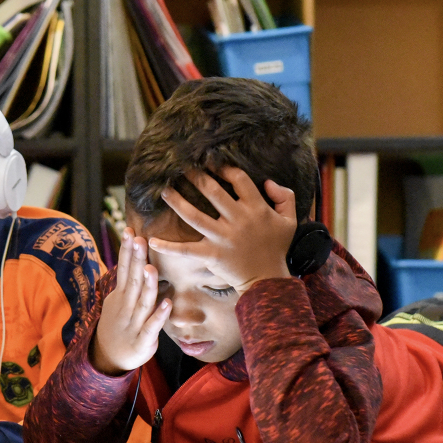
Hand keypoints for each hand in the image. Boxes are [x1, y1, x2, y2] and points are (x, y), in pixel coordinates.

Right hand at [90, 231, 170, 374]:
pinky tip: (167, 303)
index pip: (123, 269)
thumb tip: (134, 257)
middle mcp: (126, 307)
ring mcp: (133, 324)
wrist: (108, 358)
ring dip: (147, 285)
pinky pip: (152, 327)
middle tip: (139, 239)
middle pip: (132, 281)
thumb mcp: (117, 302)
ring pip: (142, 302)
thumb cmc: (118, 325)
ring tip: (151, 268)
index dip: (126, 251)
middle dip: (136, 260)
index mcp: (120, 296)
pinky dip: (159, 316)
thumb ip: (127, 282)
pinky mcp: (143, 341)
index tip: (129, 231)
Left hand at [148, 167, 297, 293]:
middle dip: (196, 177)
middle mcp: (238, 219)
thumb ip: (284, 197)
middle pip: (212, 192)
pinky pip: (186, 249)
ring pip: (194, 215)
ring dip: (177, 202)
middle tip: (182, 167)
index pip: (239, 180)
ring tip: (164, 190)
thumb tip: (268, 181)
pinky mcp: (211, 254)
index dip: (224, 169)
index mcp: (256, 208)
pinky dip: (169, 246)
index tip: (212, 162)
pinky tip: (152, 240)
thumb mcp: (290, 220)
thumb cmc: (277, 248)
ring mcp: (223, 237)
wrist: (268, 280)